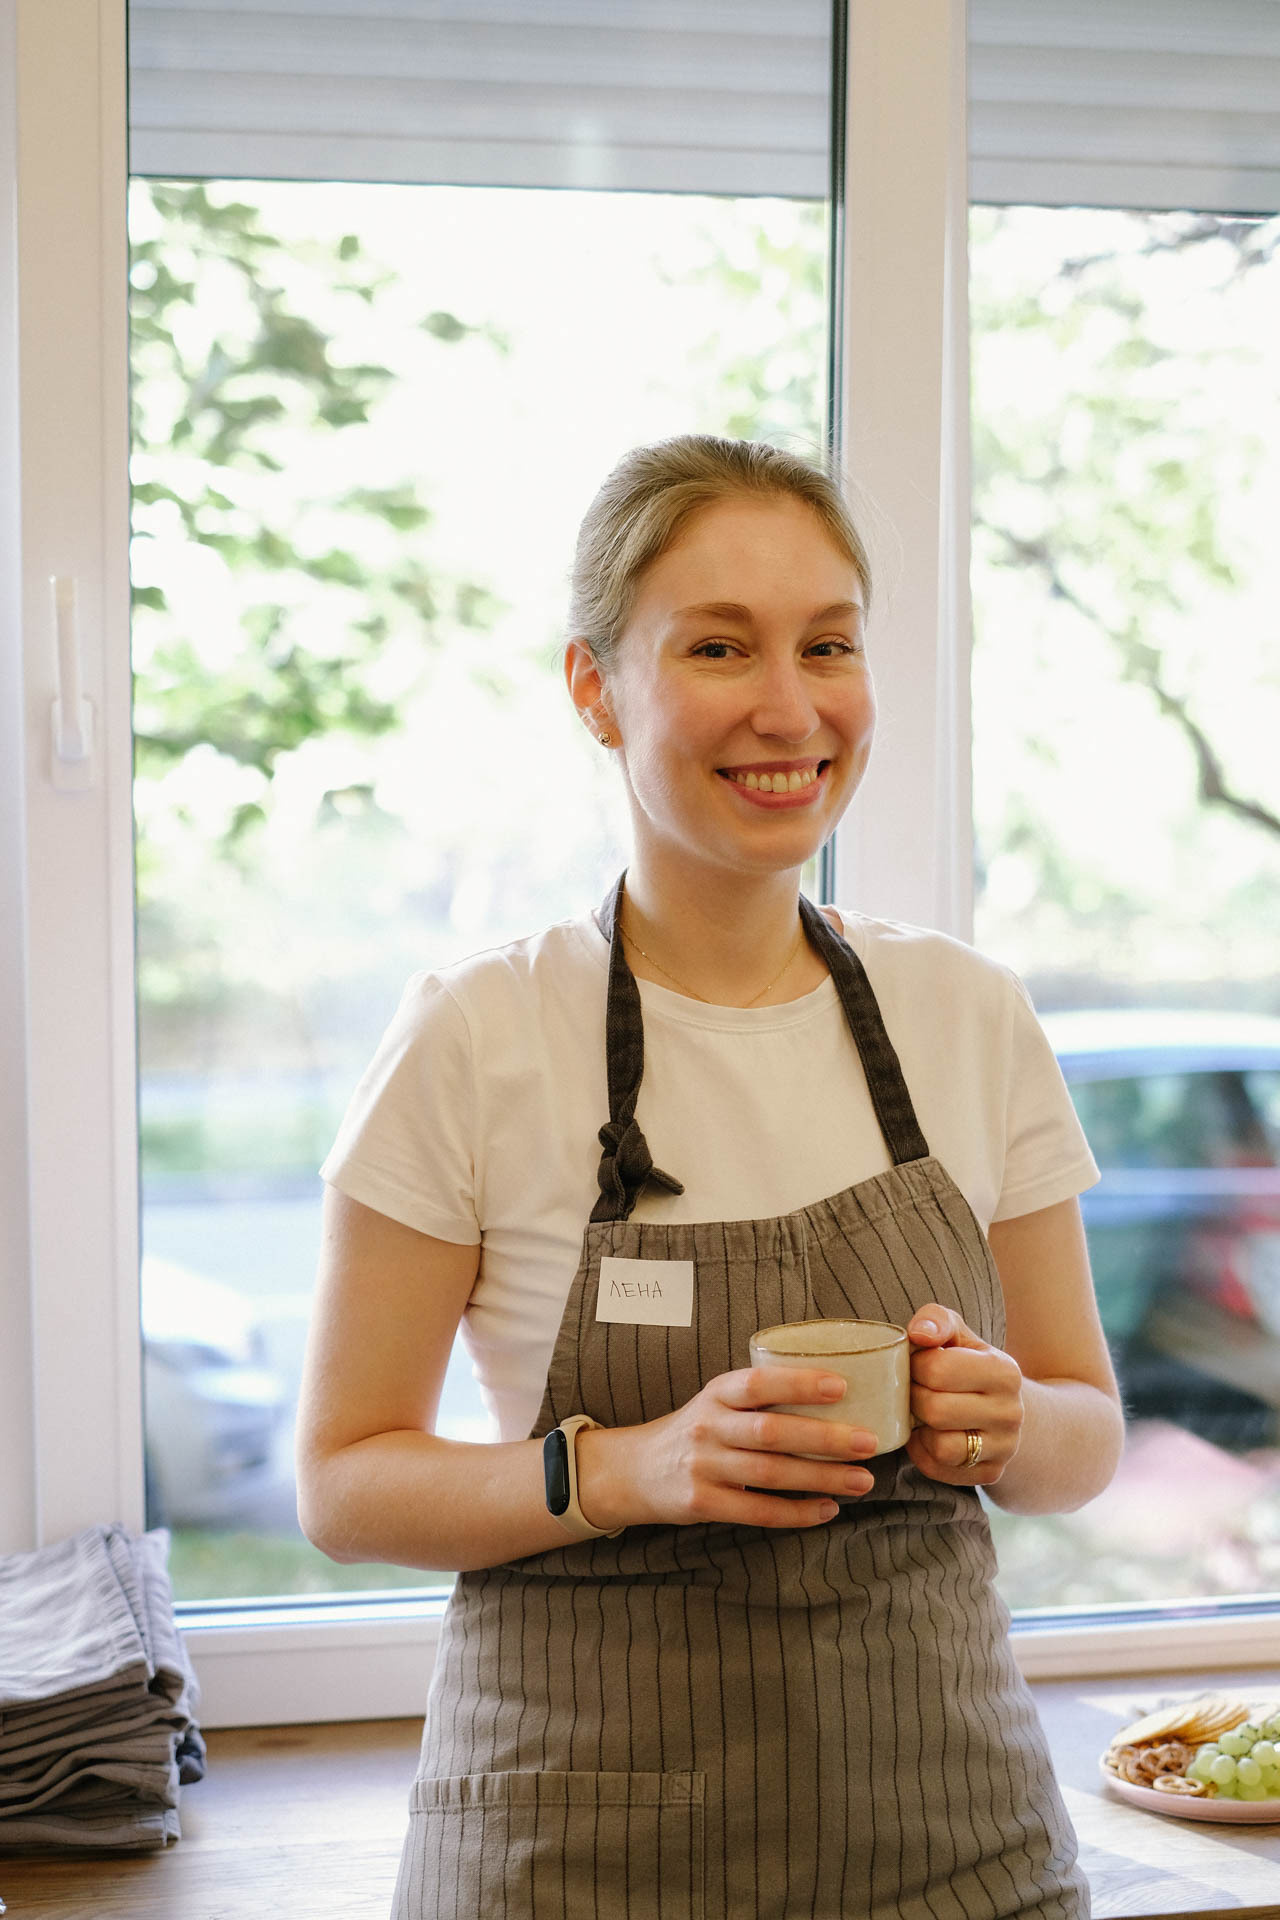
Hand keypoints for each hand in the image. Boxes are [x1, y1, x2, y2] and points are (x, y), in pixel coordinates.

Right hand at [584, 1367, 878, 1531]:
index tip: (841, 1387)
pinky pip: (757, 1511)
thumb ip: (761, 1399)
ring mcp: (703, 1466)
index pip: (758, 1383)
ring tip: (861, 1480)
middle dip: (824, 1438)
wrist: (637, 1470)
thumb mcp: (717, 1402)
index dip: (798, 1383)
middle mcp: (707, 1427)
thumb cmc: (697, 1430)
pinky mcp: (702, 1504)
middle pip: (771, 1432)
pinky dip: (796, 1513)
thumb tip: (838, 1397)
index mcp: (715, 1394)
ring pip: (770, 1474)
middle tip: (868, 1442)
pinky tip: (827, 1509)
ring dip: (821, 1478)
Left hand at [905, 1305, 1022, 1486]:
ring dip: (920, 1430)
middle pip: (936, 1410)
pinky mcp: (991, 1473)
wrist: (1006, 1408)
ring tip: (921, 1414)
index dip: (914, 1367)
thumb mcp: (959, 1335)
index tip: (916, 1365)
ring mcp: (1005, 1447)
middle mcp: (1010, 1412)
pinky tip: (928, 1436)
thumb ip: (937, 1320)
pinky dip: (924, 1454)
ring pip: (942, 1447)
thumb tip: (919, 1333)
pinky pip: (940, 1470)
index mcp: (1004, 1371)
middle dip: (914, 1399)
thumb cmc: (969, 1365)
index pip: (938, 1369)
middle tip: (914, 1391)